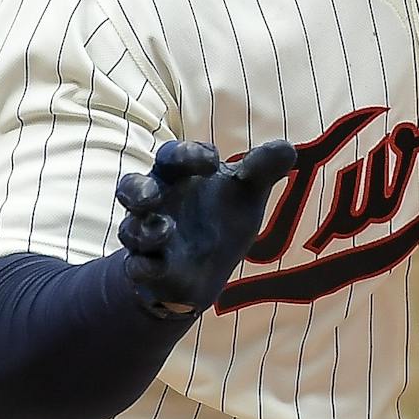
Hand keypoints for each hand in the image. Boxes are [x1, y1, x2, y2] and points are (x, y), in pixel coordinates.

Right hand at [114, 138, 296, 317]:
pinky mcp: (148, 270)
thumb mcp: (247, 192)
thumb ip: (263, 169)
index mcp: (177, 176)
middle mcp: (156, 203)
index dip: (188, 155)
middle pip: (132, 188)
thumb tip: (287, 148)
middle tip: (150, 195)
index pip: (173, 157)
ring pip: (131, 230)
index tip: (212, 162)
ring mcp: (149, 237)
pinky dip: (144, 267)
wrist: (206, 269)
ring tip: (165, 230)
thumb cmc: (221, 217)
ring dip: (144, 230)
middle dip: (137, 190)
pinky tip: (156, 265)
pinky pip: (137, 268)